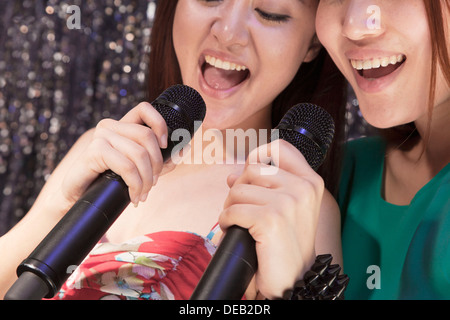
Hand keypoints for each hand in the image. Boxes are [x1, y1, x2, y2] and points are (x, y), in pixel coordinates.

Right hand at [61, 102, 170, 206]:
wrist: (77, 198)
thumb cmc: (108, 182)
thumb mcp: (139, 170)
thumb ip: (160, 160)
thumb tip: (183, 150)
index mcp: (122, 126)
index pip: (144, 109)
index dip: (159, 123)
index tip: (165, 145)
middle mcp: (110, 127)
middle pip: (147, 136)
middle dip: (157, 164)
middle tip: (152, 184)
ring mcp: (101, 137)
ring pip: (139, 153)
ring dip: (146, 180)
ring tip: (142, 194)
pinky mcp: (94, 151)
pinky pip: (126, 166)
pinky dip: (135, 184)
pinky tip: (133, 196)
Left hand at [219, 139, 324, 298]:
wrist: (293, 280)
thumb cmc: (285, 244)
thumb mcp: (284, 208)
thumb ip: (263, 185)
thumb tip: (232, 174)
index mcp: (311, 182)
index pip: (280, 147)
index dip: (258, 155)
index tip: (250, 175)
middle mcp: (303, 188)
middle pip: (252, 169)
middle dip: (239, 189)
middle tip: (243, 210)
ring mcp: (288, 202)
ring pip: (238, 189)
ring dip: (231, 207)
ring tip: (240, 223)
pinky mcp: (271, 219)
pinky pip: (233, 210)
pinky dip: (226, 221)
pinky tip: (235, 231)